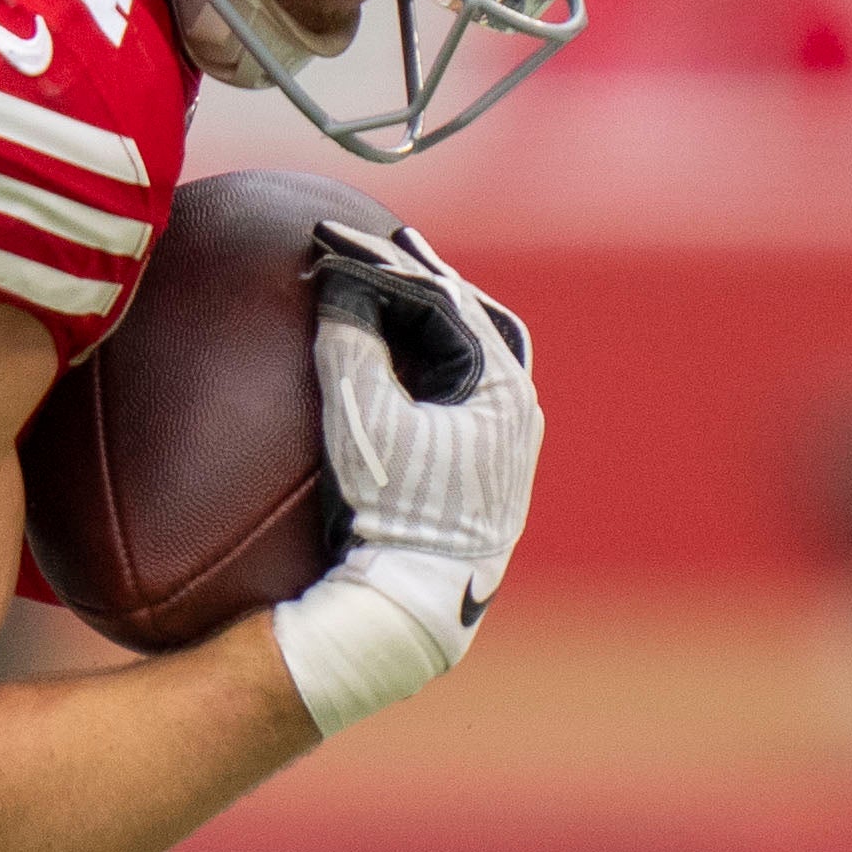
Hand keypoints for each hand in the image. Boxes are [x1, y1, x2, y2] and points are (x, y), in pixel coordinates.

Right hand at [264, 237, 541, 738]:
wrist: (416, 608)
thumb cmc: (393, 514)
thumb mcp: (363, 421)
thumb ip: (352, 343)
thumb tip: (340, 283)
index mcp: (503, 390)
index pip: (442, 301)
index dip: (382, 265)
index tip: (333, 243)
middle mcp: (518, 414)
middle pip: (476, 320)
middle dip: (429, 282)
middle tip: (392, 246)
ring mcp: (506, 448)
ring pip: (480, 358)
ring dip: (440, 322)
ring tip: (406, 293)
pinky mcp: (483, 477)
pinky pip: (466, 397)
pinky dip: (437, 366)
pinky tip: (407, 367)